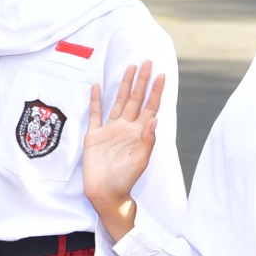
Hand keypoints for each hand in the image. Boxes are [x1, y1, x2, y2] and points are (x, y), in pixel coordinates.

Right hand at [82, 61, 164, 239]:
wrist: (105, 193)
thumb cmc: (125, 180)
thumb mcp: (140, 161)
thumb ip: (147, 141)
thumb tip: (155, 119)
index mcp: (139, 133)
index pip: (150, 107)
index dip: (155, 92)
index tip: (161, 75)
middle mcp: (126, 128)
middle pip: (136, 99)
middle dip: (141, 81)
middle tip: (146, 62)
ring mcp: (110, 130)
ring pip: (119, 102)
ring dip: (124, 85)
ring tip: (129, 68)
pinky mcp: (95, 135)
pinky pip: (96, 114)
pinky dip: (96, 100)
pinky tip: (97, 87)